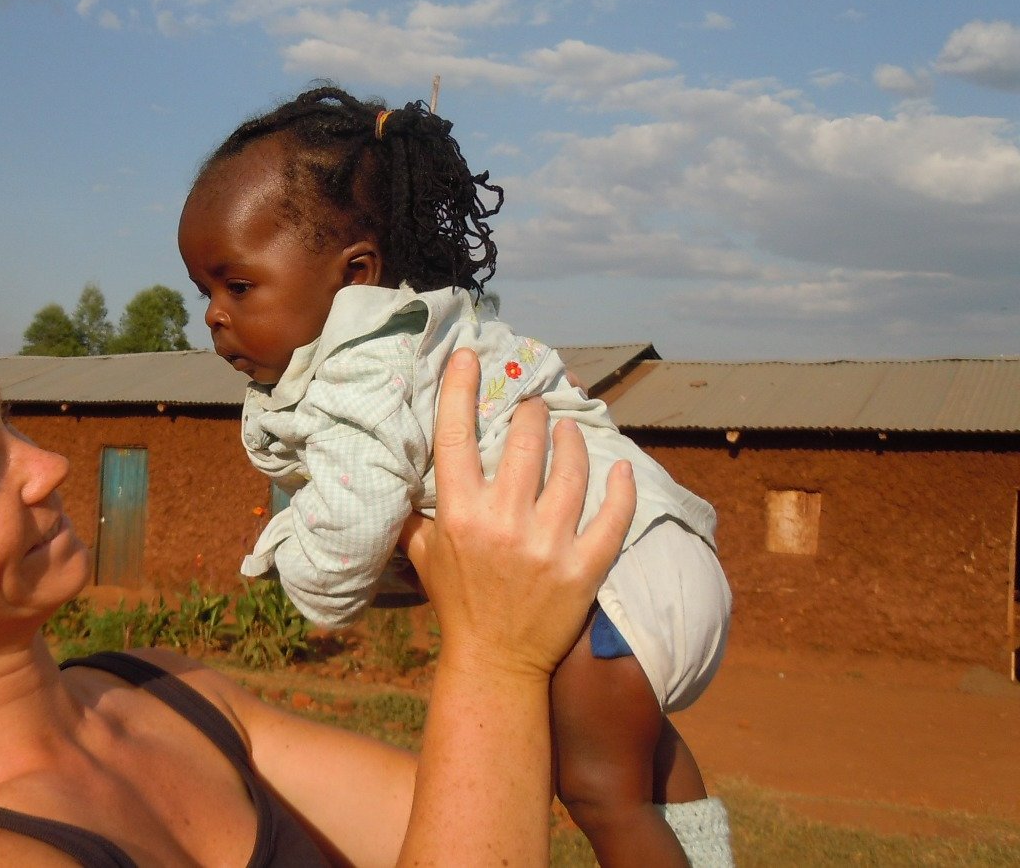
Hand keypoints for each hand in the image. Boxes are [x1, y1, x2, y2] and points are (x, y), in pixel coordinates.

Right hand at [402, 349, 635, 677]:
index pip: (456, 438)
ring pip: (571, 470)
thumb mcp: (423, 555)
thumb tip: (400, 478)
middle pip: (524, 443)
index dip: (461, 391)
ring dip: (572, 441)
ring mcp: (547, 545)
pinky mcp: (584, 568)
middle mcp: (503, 523)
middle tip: (535, 408)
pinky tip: (620, 467)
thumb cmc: (458, 604)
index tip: (469, 357)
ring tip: (569, 431)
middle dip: (531, 415)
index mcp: (459, 515)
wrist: (496, 662)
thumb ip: (415, 514)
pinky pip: (612, 516)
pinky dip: (620, 487)